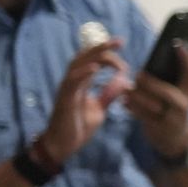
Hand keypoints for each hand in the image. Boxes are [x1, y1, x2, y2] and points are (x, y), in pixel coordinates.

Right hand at [37, 40, 130, 163]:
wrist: (63, 145)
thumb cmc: (78, 127)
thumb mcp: (99, 108)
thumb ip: (109, 94)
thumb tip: (124, 83)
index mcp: (81, 83)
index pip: (92, 60)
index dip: (106, 50)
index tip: (122, 44)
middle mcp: (72, 82)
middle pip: (84, 57)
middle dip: (101, 47)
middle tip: (120, 41)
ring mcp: (66, 89)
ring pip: (77, 65)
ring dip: (94, 57)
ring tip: (110, 52)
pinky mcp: (64, 99)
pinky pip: (71, 83)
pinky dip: (83, 73)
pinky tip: (95, 68)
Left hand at [124, 43, 187, 159]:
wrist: (177, 140)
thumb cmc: (174, 110)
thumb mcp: (179, 96)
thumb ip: (169, 81)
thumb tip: (149, 63)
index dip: (185, 58)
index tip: (177, 43)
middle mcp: (184, 105)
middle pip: (166, 91)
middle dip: (149, 82)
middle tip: (138, 74)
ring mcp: (172, 118)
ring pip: (150, 104)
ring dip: (135, 95)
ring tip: (126, 88)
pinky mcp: (159, 128)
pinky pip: (142, 116)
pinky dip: (131, 107)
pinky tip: (125, 102)